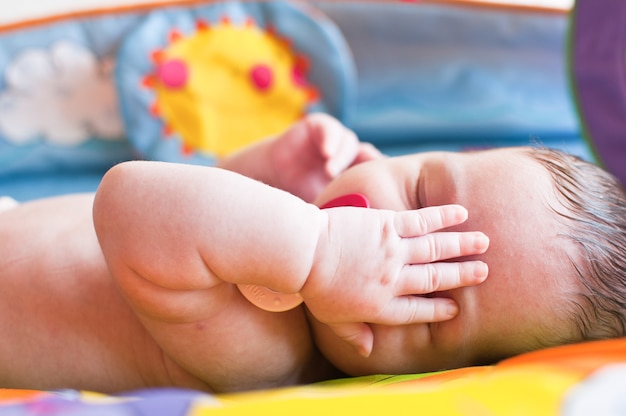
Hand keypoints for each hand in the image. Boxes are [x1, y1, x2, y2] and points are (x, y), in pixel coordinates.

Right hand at [268, 113, 381, 201]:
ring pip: (348, 143)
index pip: (375, 171)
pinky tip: (325, 154)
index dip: (380, 178)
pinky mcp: (320, 125)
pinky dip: (330, 140)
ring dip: (341, 157)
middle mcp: (348, 152)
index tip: (381, 192)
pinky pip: (330, 130)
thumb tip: (364, 231)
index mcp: (356, 169)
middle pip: (366, 156)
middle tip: (358, 183)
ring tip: (330, 172)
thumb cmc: (300, 193)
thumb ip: (344, 209)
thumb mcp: (326, 204)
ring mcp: (335, 138)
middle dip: (364, 168)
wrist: (272, 175)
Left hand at [300, 204, 488, 357]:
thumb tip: (365, 352)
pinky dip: (442, 217)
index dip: (439, 309)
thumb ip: (353, 335)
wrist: (304, 252)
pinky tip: (460, 212)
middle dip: (462, 275)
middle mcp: (393, 281)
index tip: (456, 307)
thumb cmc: (313, 286)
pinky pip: (420, 221)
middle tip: (483, 271)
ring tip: (484, 242)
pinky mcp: (387, 226)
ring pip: (435, 249)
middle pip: (436, 279)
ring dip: (461, 244)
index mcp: (381, 306)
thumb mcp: (332, 319)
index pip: (418, 310)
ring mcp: (392, 252)